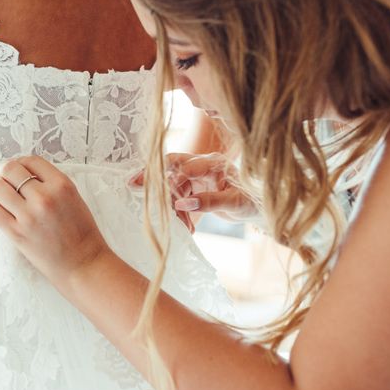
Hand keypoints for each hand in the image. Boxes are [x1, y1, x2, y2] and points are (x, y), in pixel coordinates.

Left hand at [0, 156, 111, 289]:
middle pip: (11, 170)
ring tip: (1, 192)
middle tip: (5, 177)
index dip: (21, 162)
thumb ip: (52, 183)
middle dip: (5, 171)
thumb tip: (25, 172)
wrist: (83, 264)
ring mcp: (29, 216)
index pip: (31, 161)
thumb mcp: (74, 198)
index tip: (18, 168)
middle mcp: (44, 197)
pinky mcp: (16, 233)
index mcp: (62, 185)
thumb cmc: (81, 233)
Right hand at [129, 152, 257, 224]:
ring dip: (174, 208)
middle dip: (153, 176)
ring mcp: (196, 174)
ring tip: (184, 227)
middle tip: (133, 183)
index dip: (172, 178)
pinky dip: (180, 213)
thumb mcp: (233, 203)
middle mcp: (202, 164)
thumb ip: (209, 202)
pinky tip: (187, 227)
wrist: (257, 206)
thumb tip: (183, 204)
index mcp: (214, 162)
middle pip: (172, 166)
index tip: (164, 194)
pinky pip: (178, 198)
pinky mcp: (192, 186)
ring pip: (173, 187)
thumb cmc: (251, 200)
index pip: (187, 165)